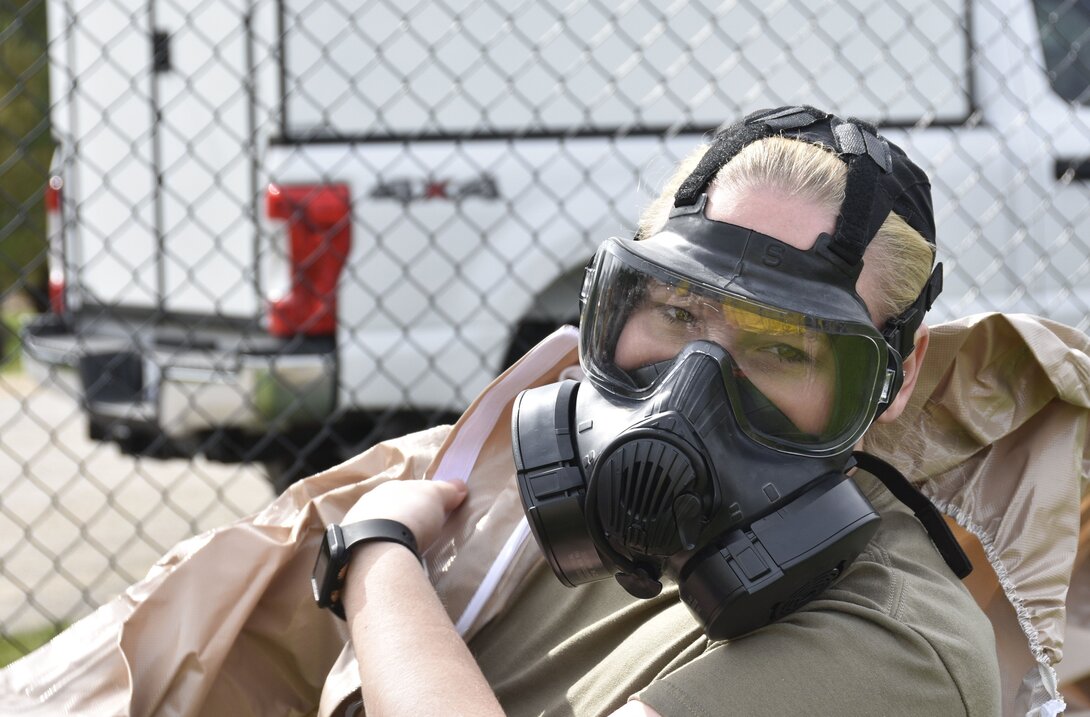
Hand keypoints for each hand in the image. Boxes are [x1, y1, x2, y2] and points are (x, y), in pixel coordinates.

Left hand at [343, 479, 466, 551]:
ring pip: (374, 527)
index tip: (431, 517)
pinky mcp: (348, 549)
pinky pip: (365, 546)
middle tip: (417, 536)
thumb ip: (447, 490)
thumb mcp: (436, 497)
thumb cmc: (411, 515)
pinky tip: (385, 562)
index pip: (408, 492)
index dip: (421, 503)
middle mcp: (368, 502)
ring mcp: (355, 525)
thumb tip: (459, 486)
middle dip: (401, 520)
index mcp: (389, 487)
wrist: (378, 545)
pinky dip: (375, 552)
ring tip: (400, 553)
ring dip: (385, 536)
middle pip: (390, 509)